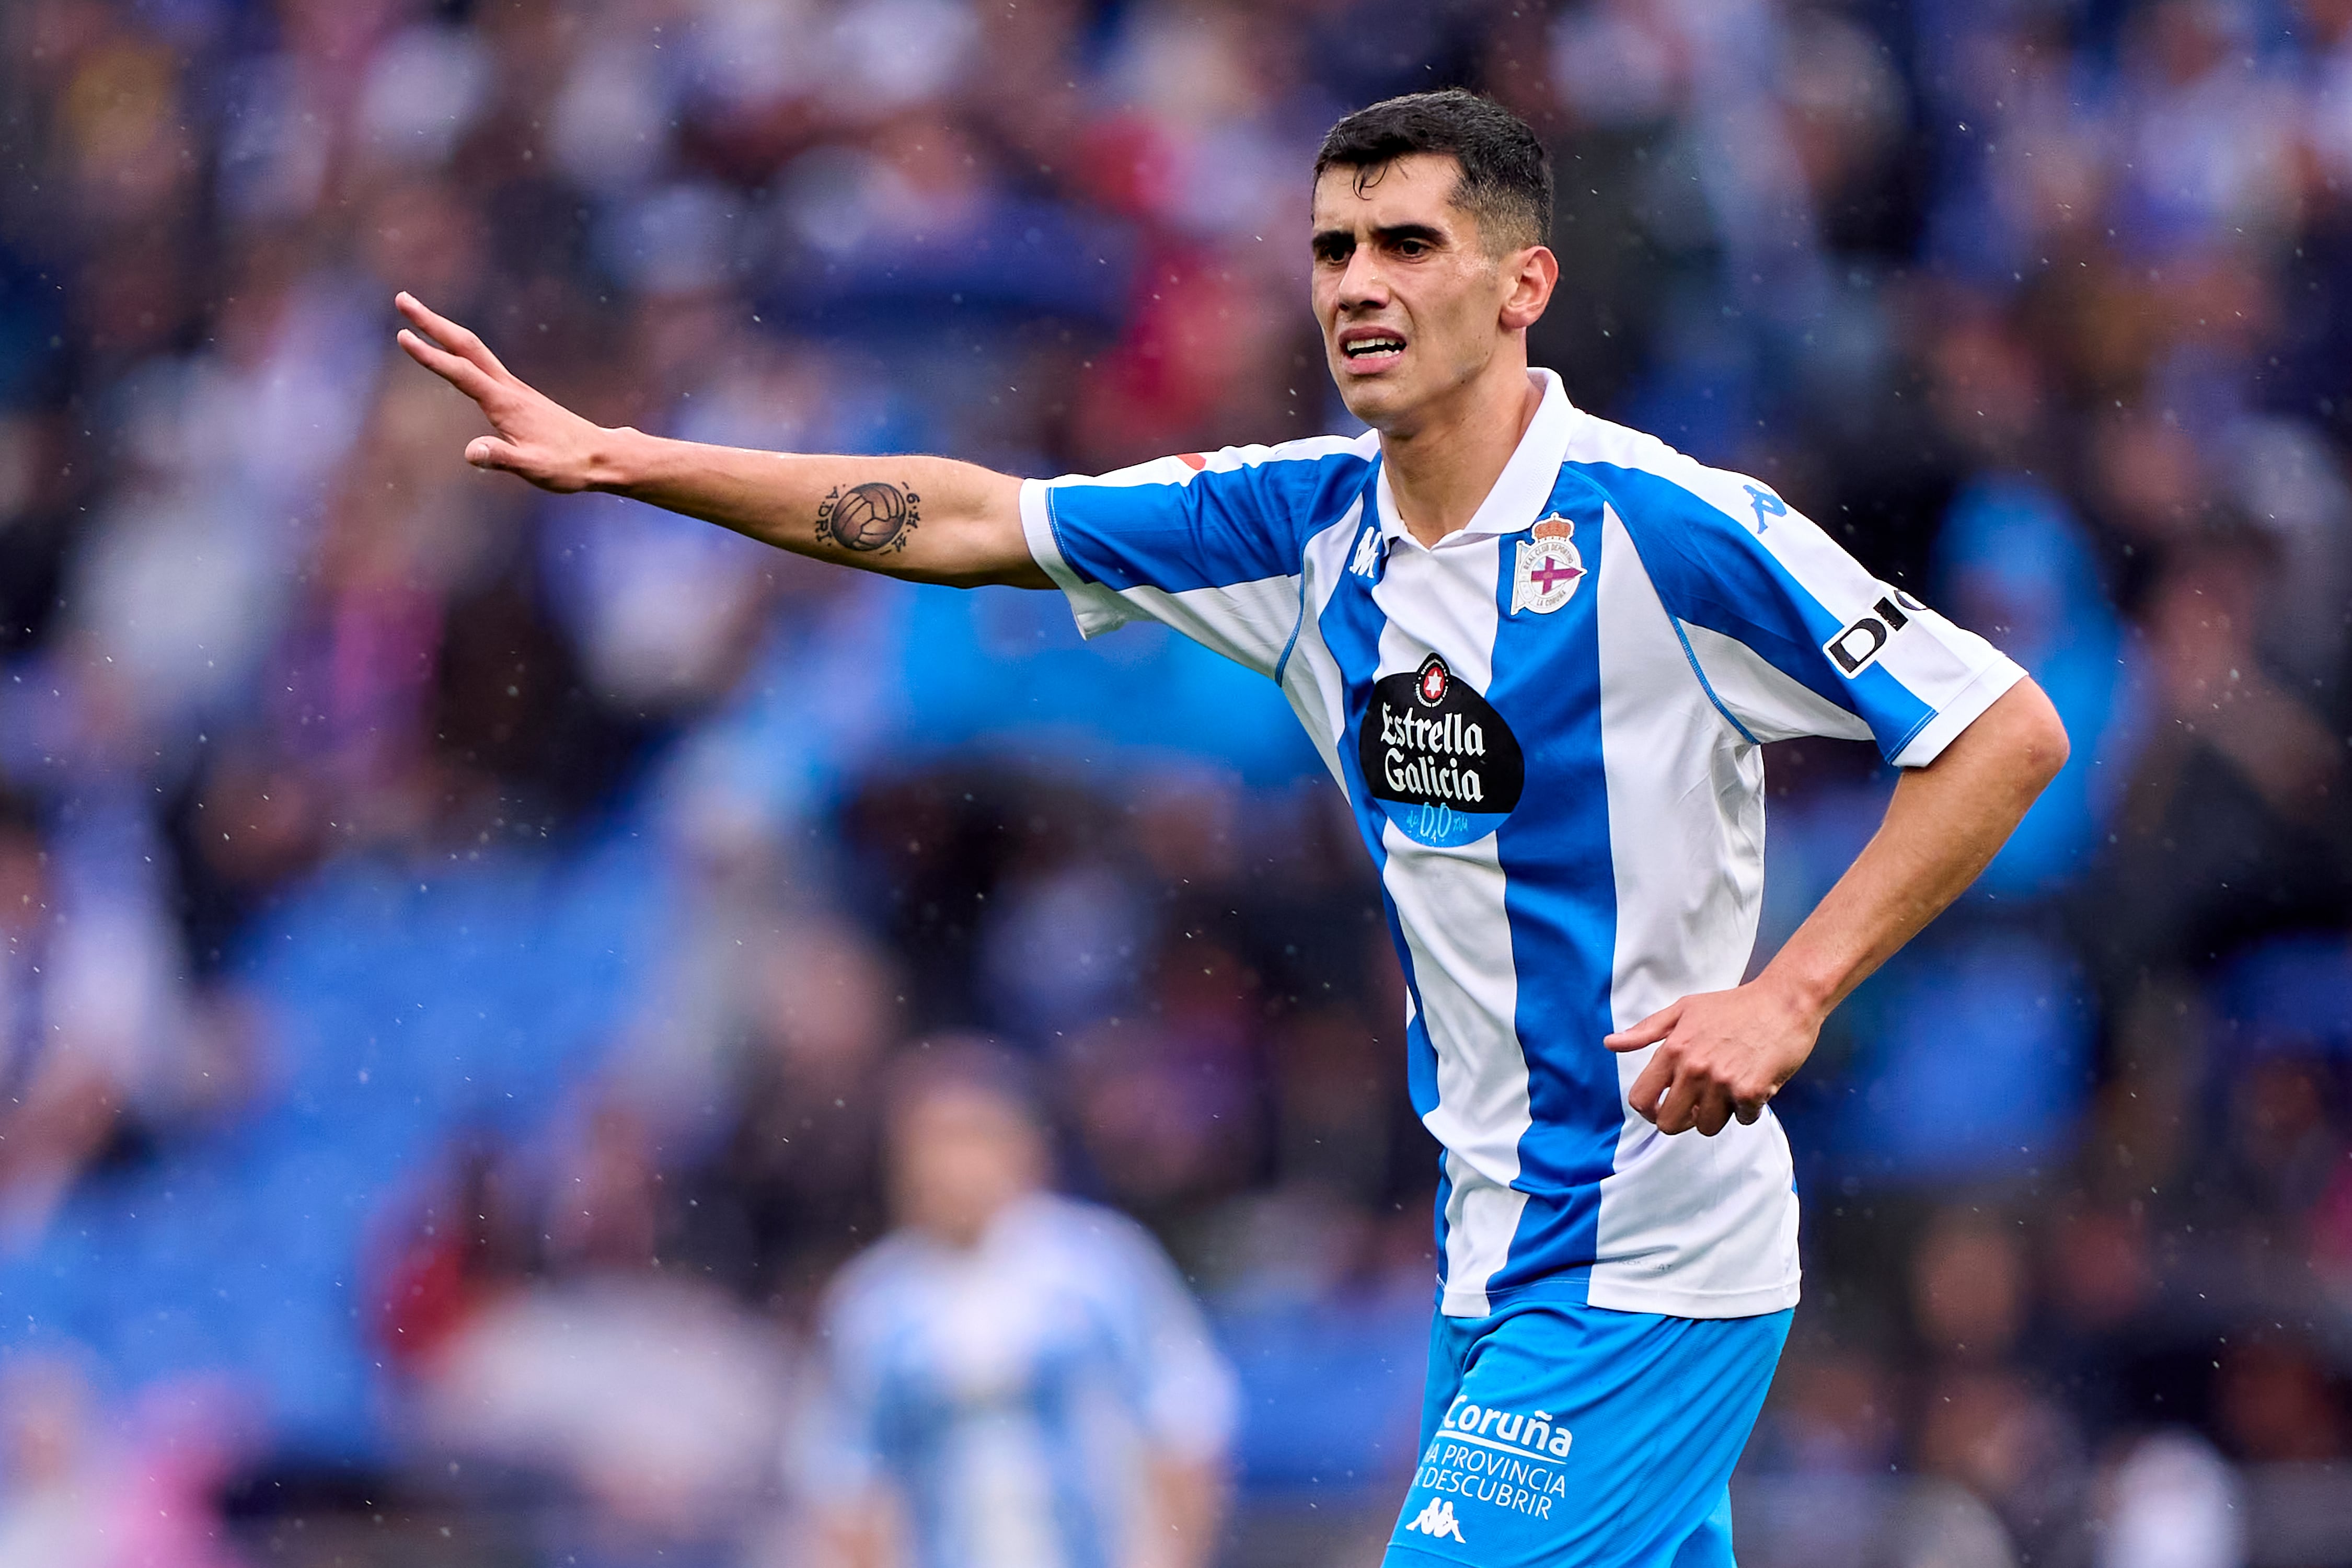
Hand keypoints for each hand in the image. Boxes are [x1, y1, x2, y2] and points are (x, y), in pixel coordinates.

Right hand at [393, 292, 617, 491]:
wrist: (602, 456)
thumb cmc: (568, 466)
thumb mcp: (533, 468)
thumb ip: (502, 458)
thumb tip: (472, 453)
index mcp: (505, 403)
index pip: (460, 373)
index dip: (430, 356)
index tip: (402, 335)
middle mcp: (508, 388)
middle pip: (465, 345)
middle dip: (431, 322)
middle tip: (402, 299)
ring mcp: (515, 389)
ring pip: (474, 350)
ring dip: (444, 330)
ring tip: (418, 316)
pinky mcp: (519, 395)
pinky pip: (483, 363)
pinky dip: (462, 348)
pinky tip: (454, 351)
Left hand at [1604, 976, 1821, 1136]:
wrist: (1784, 1001)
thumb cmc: (1733, 1005)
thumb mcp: (1684, 1009)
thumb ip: (1645, 1031)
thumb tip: (1610, 1043)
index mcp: (1673, 1050)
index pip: (1641, 1099)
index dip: (1648, 1111)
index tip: (1661, 1109)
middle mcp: (1694, 1068)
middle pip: (1670, 1123)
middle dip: (1682, 1120)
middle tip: (1697, 1105)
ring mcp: (1723, 1082)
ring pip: (1706, 1127)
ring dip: (1717, 1115)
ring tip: (1727, 1090)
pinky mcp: (1752, 1091)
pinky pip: (1741, 1121)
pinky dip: (1747, 1110)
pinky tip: (1752, 1087)